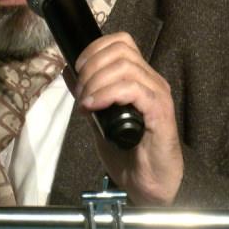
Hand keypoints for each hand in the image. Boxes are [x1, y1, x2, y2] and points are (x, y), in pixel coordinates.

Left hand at [73, 32, 182, 204]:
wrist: (150, 185)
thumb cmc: (130, 155)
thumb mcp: (100, 120)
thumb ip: (89, 95)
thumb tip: (68, 71)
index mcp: (140, 79)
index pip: (121, 42)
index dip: (94, 49)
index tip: (78, 70)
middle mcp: (152, 81)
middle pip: (121, 50)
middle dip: (91, 66)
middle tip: (81, 92)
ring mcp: (158, 95)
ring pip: (125, 67)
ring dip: (96, 82)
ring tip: (86, 102)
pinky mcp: (160, 112)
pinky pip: (133, 89)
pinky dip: (108, 94)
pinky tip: (94, 106)